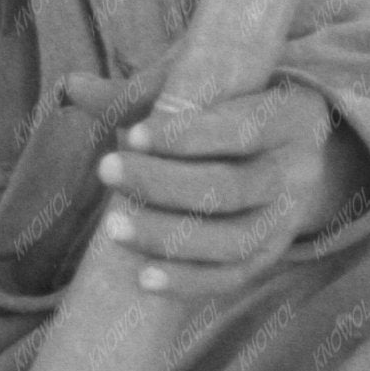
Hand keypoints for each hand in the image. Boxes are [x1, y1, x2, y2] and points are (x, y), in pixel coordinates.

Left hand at [94, 83, 369, 298]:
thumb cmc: (232, 110)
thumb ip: (143, 93)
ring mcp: (288, 220)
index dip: (187, 136)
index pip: (241, 129)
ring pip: (234, 241)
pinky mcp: (270, 256)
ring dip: (170, 238)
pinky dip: (190, 282)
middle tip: (106, 169)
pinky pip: (233, 278)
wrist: (286, 152)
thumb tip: (72, 88)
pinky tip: (143, 278)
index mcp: (291, 116)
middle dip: (164, 183)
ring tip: (113, 226)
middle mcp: (297, 171)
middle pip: (232, 188)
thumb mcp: (207, 89)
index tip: (134, 134)